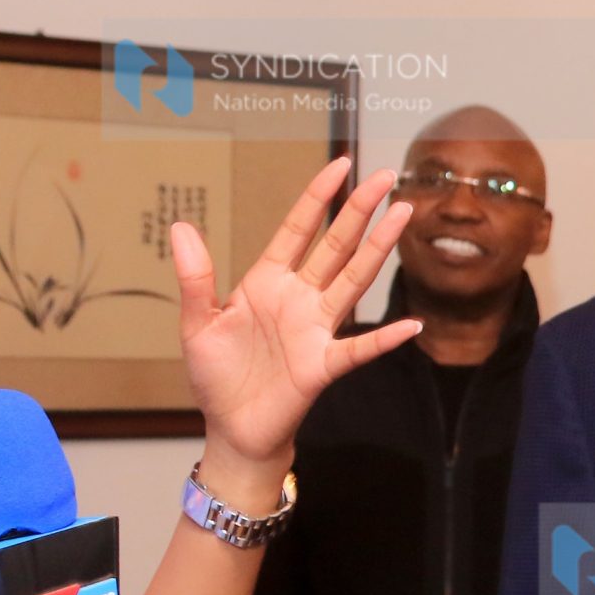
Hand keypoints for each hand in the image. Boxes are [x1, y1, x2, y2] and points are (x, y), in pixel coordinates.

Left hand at [175, 157, 421, 469]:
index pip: (297, 230)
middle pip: (336, 246)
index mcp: (267, 283)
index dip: (317, 198)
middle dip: (360, 210)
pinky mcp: (323, 366)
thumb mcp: (197, 323)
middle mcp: (299, 299)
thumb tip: (183, 227)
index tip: (339, 165)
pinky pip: (359, 350)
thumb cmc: (216, 376)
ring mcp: (317, 330)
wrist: (231, 428)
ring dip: (378, 250)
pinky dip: (385, 340)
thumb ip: (194, 278)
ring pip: (353, 281)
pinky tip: (411, 326)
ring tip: (402, 216)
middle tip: (386, 176)